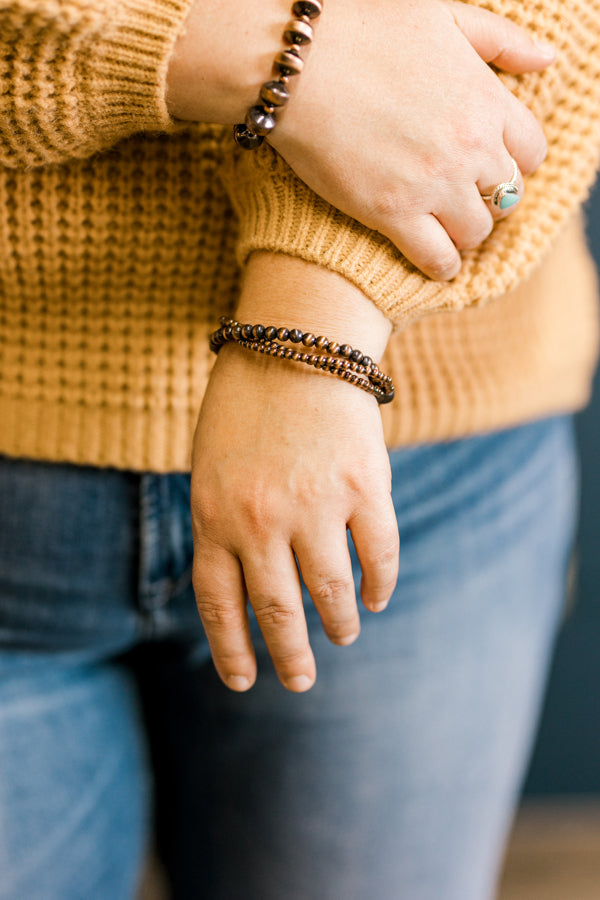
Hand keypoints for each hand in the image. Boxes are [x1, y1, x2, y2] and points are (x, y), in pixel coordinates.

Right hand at [166, 0, 554, 279]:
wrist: (296, 61)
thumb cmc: (362, 27)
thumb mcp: (442, 16)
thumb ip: (498, 40)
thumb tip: (547, 60)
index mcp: (485, 99)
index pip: (531, 151)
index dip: (514, 162)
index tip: (489, 165)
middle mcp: (470, 146)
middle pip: (506, 195)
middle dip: (488, 197)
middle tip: (461, 197)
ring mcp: (434, 184)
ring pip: (476, 232)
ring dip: (463, 232)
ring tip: (443, 228)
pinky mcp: (393, 214)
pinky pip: (437, 259)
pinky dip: (440, 266)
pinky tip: (433, 262)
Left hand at [191, 255, 397, 691]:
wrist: (295, 341)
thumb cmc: (244, 405)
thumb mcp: (209, 466)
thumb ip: (219, 524)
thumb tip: (243, 589)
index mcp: (213, 516)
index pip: (219, 607)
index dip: (233, 652)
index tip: (246, 682)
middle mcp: (260, 521)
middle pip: (278, 614)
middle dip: (291, 658)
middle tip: (301, 682)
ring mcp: (314, 506)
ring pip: (332, 594)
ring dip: (340, 625)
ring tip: (344, 636)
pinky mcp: (363, 487)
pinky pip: (378, 556)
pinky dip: (380, 585)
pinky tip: (377, 599)